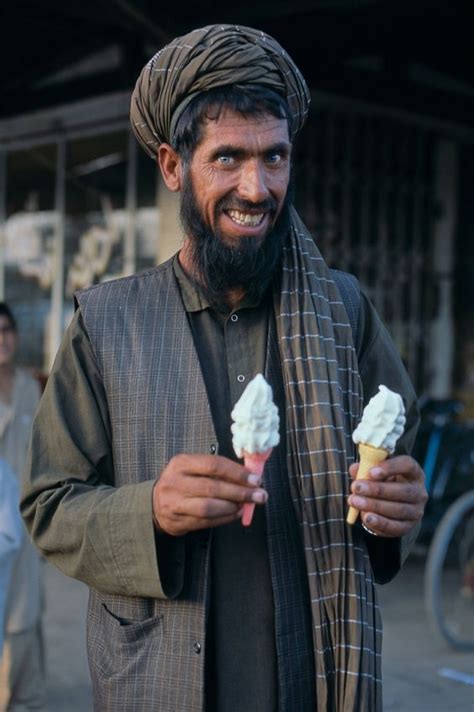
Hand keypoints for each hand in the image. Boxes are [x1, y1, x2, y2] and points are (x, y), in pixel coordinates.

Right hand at [152, 453, 267, 535]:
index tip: (255, 479)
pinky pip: (206, 522)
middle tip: (259, 495)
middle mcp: (176, 482)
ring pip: (209, 507)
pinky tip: (235, 513)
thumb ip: (216, 470)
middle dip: (240, 492)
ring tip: (246, 505)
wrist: (154, 504)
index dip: (237, 473)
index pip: (214, 465)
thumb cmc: (181, 482)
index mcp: (181, 463)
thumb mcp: (192, 468)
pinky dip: (225, 518)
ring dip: (233, 507)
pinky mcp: (177, 521)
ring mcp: (175, 503)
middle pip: (213, 487)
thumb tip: (248, 476)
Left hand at [347, 455, 426, 537]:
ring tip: (355, 501)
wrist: (393, 505)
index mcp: (414, 472)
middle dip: (377, 490)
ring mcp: (416, 511)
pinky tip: (366, 517)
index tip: (371, 472)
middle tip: (356, 488)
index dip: (390, 468)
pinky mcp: (409, 526)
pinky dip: (380, 523)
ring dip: (374, 505)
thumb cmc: (384, 482)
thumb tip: (354, 469)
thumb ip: (366, 469)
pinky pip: (395, 527)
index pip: (407, 465)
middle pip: (403, 490)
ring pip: (398, 509)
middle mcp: (419, 491)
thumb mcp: (377, 472)